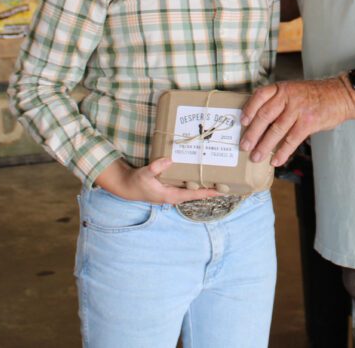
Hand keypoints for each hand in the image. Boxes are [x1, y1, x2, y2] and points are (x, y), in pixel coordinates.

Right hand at [94, 158, 220, 204]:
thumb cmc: (137, 183)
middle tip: (227, 180)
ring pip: (193, 189)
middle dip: (211, 188)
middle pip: (197, 193)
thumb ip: (156, 167)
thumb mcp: (145, 174)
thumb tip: (169, 160)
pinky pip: (187, 185)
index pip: (194, 194)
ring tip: (218, 176)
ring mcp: (174, 192)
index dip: (209, 192)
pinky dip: (195, 180)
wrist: (127, 186)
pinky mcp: (171, 187)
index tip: (222, 190)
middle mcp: (175, 195)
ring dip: (204, 184)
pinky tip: (200, 172)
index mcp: (172, 195)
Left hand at [240, 78, 354, 165]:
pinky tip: (276, 161)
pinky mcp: (309, 122)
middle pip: (265, 116)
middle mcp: (288, 97)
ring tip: (256, 157)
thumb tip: (259, 122)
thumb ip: (278, 101)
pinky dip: (283, 152)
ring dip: (264, 146)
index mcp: (282, 88)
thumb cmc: (314, 96)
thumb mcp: (293, 90)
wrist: (340, 95)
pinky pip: (291, 140)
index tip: (242, 121)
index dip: (249, 109)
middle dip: (252, 133)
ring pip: (276, 130)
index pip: (260, 96)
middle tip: (244, 146)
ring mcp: (298, 109)